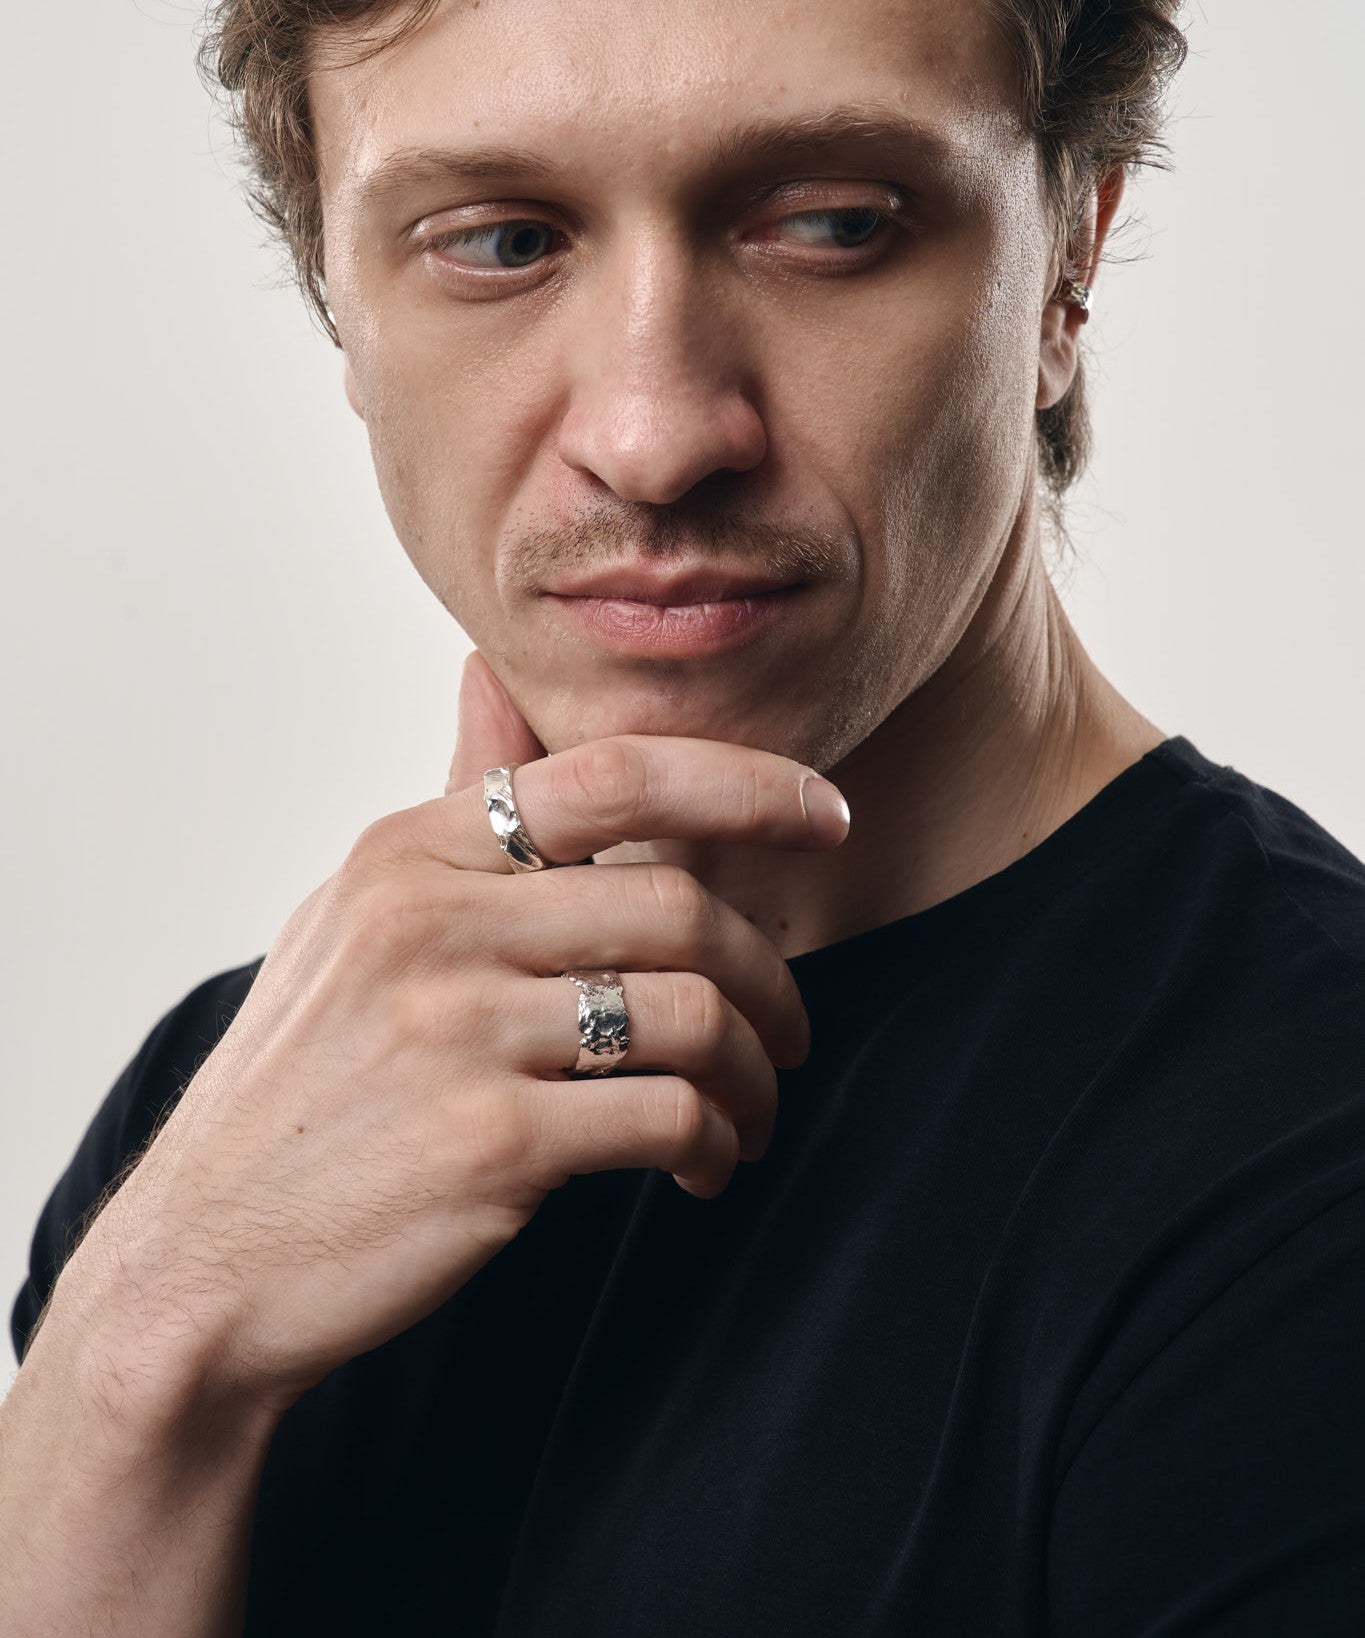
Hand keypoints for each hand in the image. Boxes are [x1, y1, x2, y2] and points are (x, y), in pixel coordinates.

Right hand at [68, 652, 849, 1415]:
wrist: (206, 1262)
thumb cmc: (308, 1082)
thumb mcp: (356, 918)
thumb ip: (450, 804)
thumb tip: (487, 668)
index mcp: (409, 855)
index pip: (613, 776)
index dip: (746, 783)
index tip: (829, 815)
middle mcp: (432, 924)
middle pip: (678, 905)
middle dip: (767, 974)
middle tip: (789, 1029)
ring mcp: (458, 1031)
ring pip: (691, 1014)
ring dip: (753, 1072)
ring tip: (750, 1112)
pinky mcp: (490, 1143)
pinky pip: (669, 1115)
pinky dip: (714, 1142)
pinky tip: (703, 1167)